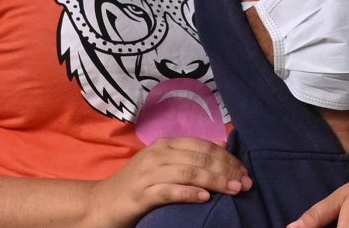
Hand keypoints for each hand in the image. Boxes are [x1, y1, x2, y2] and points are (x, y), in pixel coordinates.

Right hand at [84, 137, 251, 227]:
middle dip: (227, 169)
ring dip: (215, 181)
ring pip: (189, 171)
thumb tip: (221, 145)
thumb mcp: (163, 165)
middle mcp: (158, 155)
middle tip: (247, 183)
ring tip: (235, 190)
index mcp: (165, 145)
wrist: (101, 203)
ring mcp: (148, 173)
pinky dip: (189, 193)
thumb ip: (188, 155)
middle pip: (200, 157)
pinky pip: (169, 191)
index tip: (245, 171)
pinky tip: (205, 198)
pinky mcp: (141, 194)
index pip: (203, 145)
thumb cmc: (137, 185)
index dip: (227, 157)